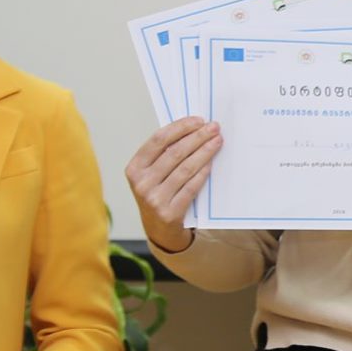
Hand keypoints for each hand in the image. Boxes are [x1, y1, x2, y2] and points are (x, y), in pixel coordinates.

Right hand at [125, 116, 221, 253]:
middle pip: (175, 152)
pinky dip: (203, 172)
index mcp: (134, 168)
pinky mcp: (170, 212)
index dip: (180, 127)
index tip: (198, 120)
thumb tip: (193, 129)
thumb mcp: (152, 174)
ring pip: (185, 168)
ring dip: (204, 152)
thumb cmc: (158, 194)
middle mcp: (141, 183)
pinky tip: (211, 162)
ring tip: (217, 141)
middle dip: (197, 137)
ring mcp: (154, 199)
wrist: (159, 230)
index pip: (158, 140)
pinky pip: (191, 187)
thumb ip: (164, 154)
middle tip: (214, 127)